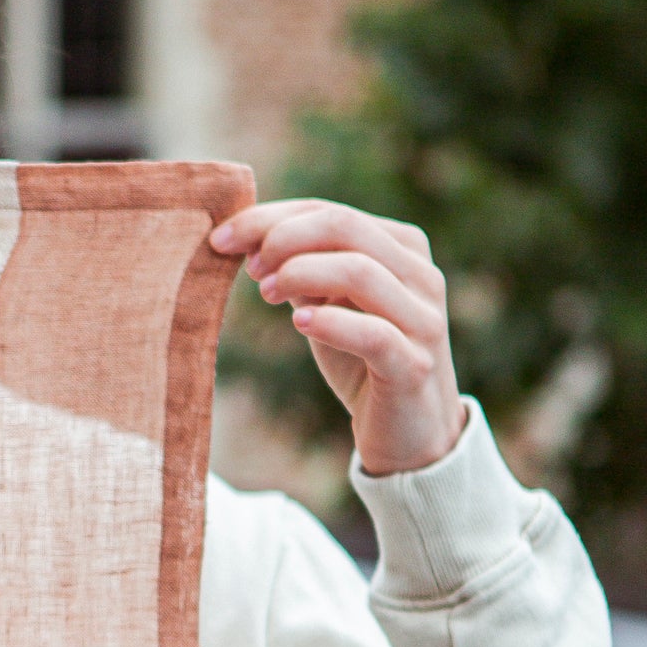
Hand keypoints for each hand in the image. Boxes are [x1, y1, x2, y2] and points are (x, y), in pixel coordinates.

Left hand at [210, 197, 465, 476]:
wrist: (410, 433)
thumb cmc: (363, 360)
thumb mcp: (329, 305)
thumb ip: (303, 270)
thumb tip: (246, 239)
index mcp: (403, 249)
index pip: (331, 213)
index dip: (271, 219)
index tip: (223, 238)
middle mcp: (421, 276)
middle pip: (346, 228)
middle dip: (282, 239)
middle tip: (248, 269)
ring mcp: (423, 319)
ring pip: (360, 271)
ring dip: (300, 275)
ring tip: (266, 294)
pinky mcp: (414, 366)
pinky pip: (373, 333)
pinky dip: (330, 322)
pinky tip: (299, 323)